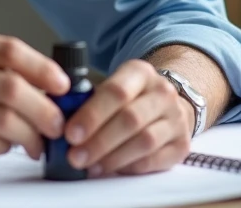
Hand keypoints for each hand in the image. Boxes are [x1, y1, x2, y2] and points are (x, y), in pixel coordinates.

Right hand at [0, 30, 69, 161]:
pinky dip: (5, 147)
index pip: (10, 49)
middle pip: (15, 88)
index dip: (44, 69)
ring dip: (31, 135)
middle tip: (57, 122)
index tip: (63, 85)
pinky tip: (6, 145)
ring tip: (37, 142)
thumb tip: (39, 81)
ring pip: (6, 120)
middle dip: (46, 110)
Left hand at [63, 59, 192, 175]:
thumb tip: (58, 121)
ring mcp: (176, 119)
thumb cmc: (131, 97)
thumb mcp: (113, 85)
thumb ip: (89, 99)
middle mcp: (162, 92)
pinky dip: (129, 167)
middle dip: (98, 141)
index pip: (116, 92)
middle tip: (75, 156)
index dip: (92, 115)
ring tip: (90, 166)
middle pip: (130, 119)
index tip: (70, 133)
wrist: (168, 103)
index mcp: (140, 72)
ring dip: (112, 158)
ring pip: (144, 142)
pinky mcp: (182, 145)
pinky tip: (111, 168)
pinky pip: (154, 160)